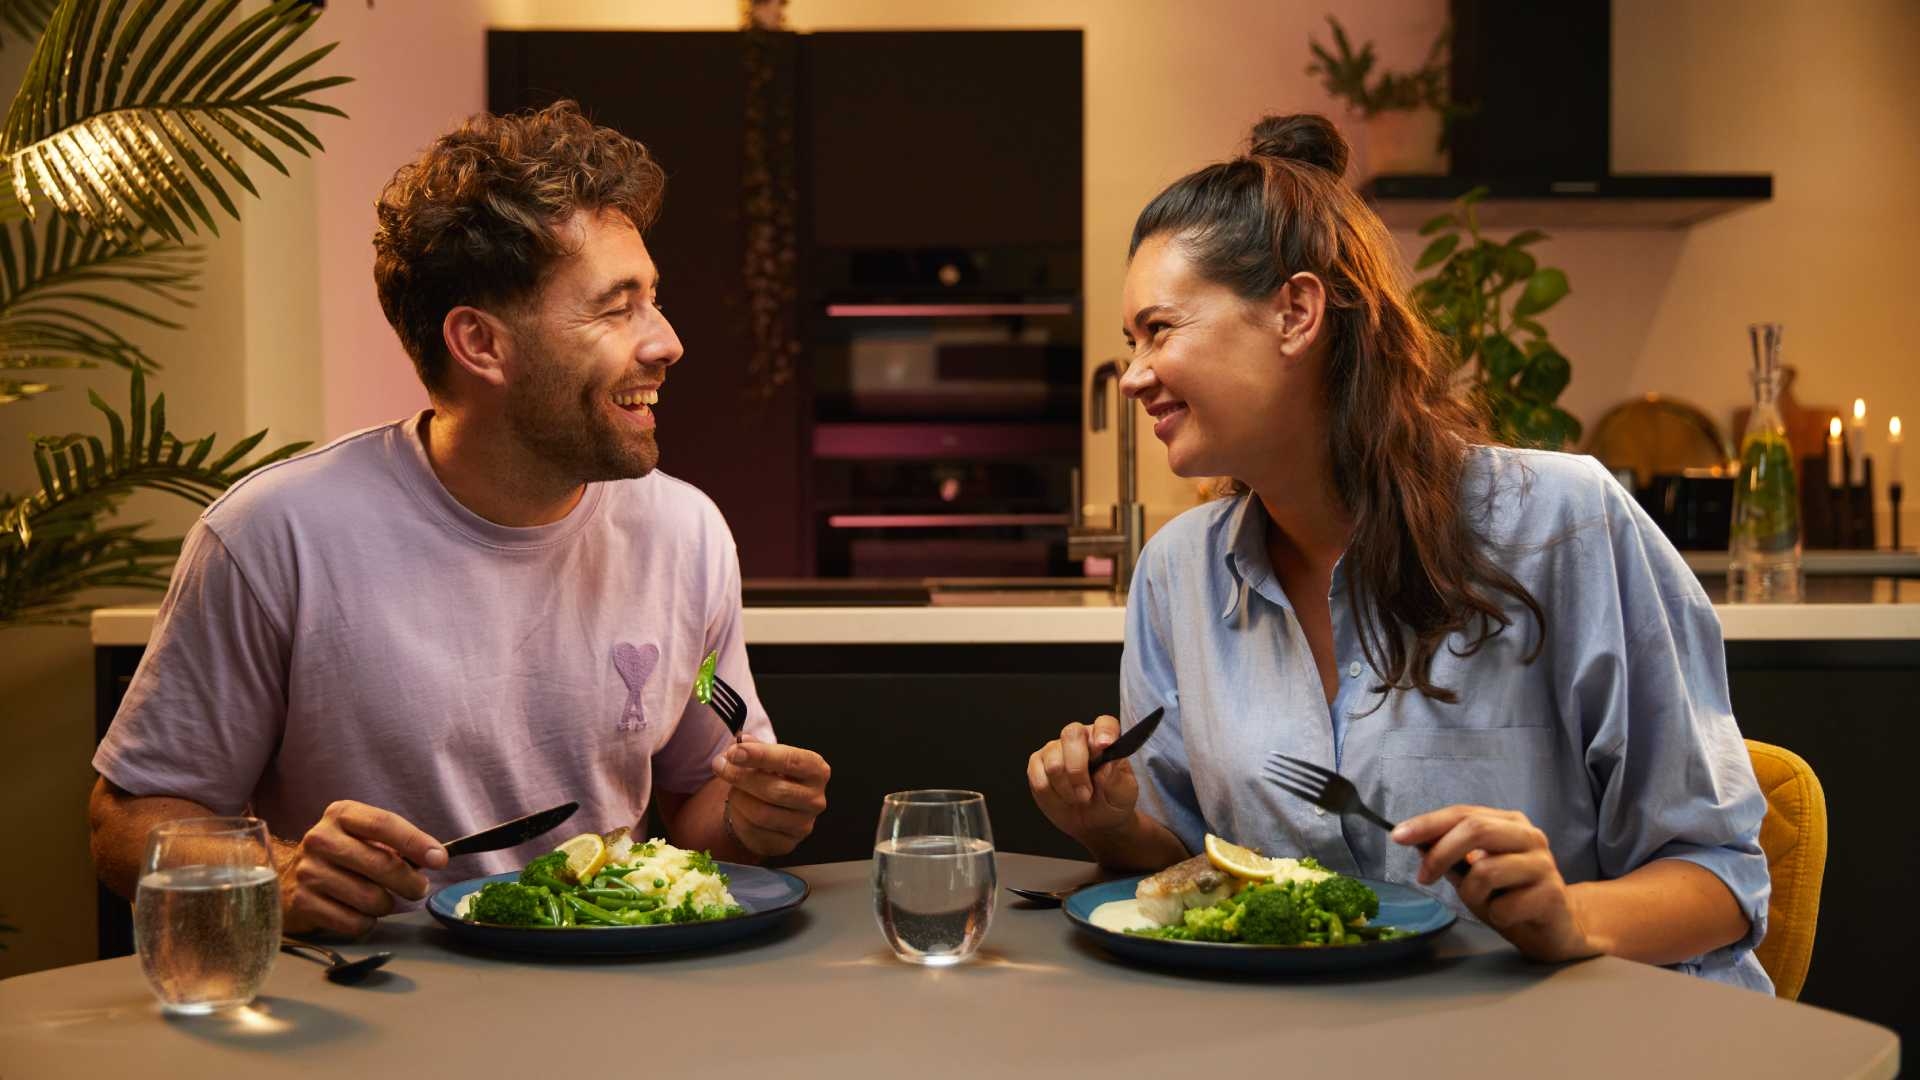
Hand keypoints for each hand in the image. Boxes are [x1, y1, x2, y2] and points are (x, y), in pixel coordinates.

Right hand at [279, 800, 446, 936]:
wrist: (288, 881)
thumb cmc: (341, 858)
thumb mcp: (363, 838)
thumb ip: (397, 845)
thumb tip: (436, 857)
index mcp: (341, 814)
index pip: (384, 824)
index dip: (416, 842)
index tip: (440, 859)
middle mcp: (320, 838)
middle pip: (382, 864)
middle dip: (411, 882)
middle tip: (418, 889)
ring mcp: (308, 871)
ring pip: (371, 898)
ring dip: (386, 905)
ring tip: (381, 900)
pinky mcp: (301, 903)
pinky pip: (354, 922)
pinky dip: (366, 923)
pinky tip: (359, 913)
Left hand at [709, 737, 829, 856]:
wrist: (775, 807)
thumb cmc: (775, 776)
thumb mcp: (769, 757)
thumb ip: (755, 747)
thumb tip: (741, 741)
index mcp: (817, 771)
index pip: (791, 761)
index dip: (761, 755)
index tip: (735, 752)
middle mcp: (816, 799)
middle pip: (776, 790)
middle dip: (742, 777)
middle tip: (720, 766)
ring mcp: (804, 825)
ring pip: (762, 814)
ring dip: (739, 799)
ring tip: (732, 789)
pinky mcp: (787, 844)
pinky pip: (755, 833)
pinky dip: (739, 819)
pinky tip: (737, 808)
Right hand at [1027, 716, 1138, 846]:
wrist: (1094, 822)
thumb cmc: (1112, 802)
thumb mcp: (1124, 794)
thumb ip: (1117, 779)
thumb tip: (1106, 766)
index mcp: (1104, 739)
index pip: (1104, 724)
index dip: (1104, 731)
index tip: (1104, 745)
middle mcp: (1078, 739)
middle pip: (1071, 735)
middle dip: (1078, 769)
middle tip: (1087, 793)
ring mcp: (1055, 750)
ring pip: (1054, 763)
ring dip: (1067, 789)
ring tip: (1078, 798)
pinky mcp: (1037, 766)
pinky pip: (1039, 779)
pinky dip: (1052, 796)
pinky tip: (1063, 798)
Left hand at [1392, 804, 1600, 963]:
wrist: (1556, 929)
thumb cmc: (1510, 896)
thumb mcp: (1472, 873)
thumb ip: (1448, 854)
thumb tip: (1412, 839)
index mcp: (1509, 823)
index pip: (1463, 813)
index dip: (1428, 823)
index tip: (1398, 836)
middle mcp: (1529, 836)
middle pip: (1475, 830)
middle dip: (1440, 853)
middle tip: (1423, 877)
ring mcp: (1544, 864)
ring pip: (1486, 871)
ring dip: (1472, 895)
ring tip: (1486, 904)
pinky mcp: (1553, 895)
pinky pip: (1503, 906)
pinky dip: (1496, 916)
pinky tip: (1510, 917)